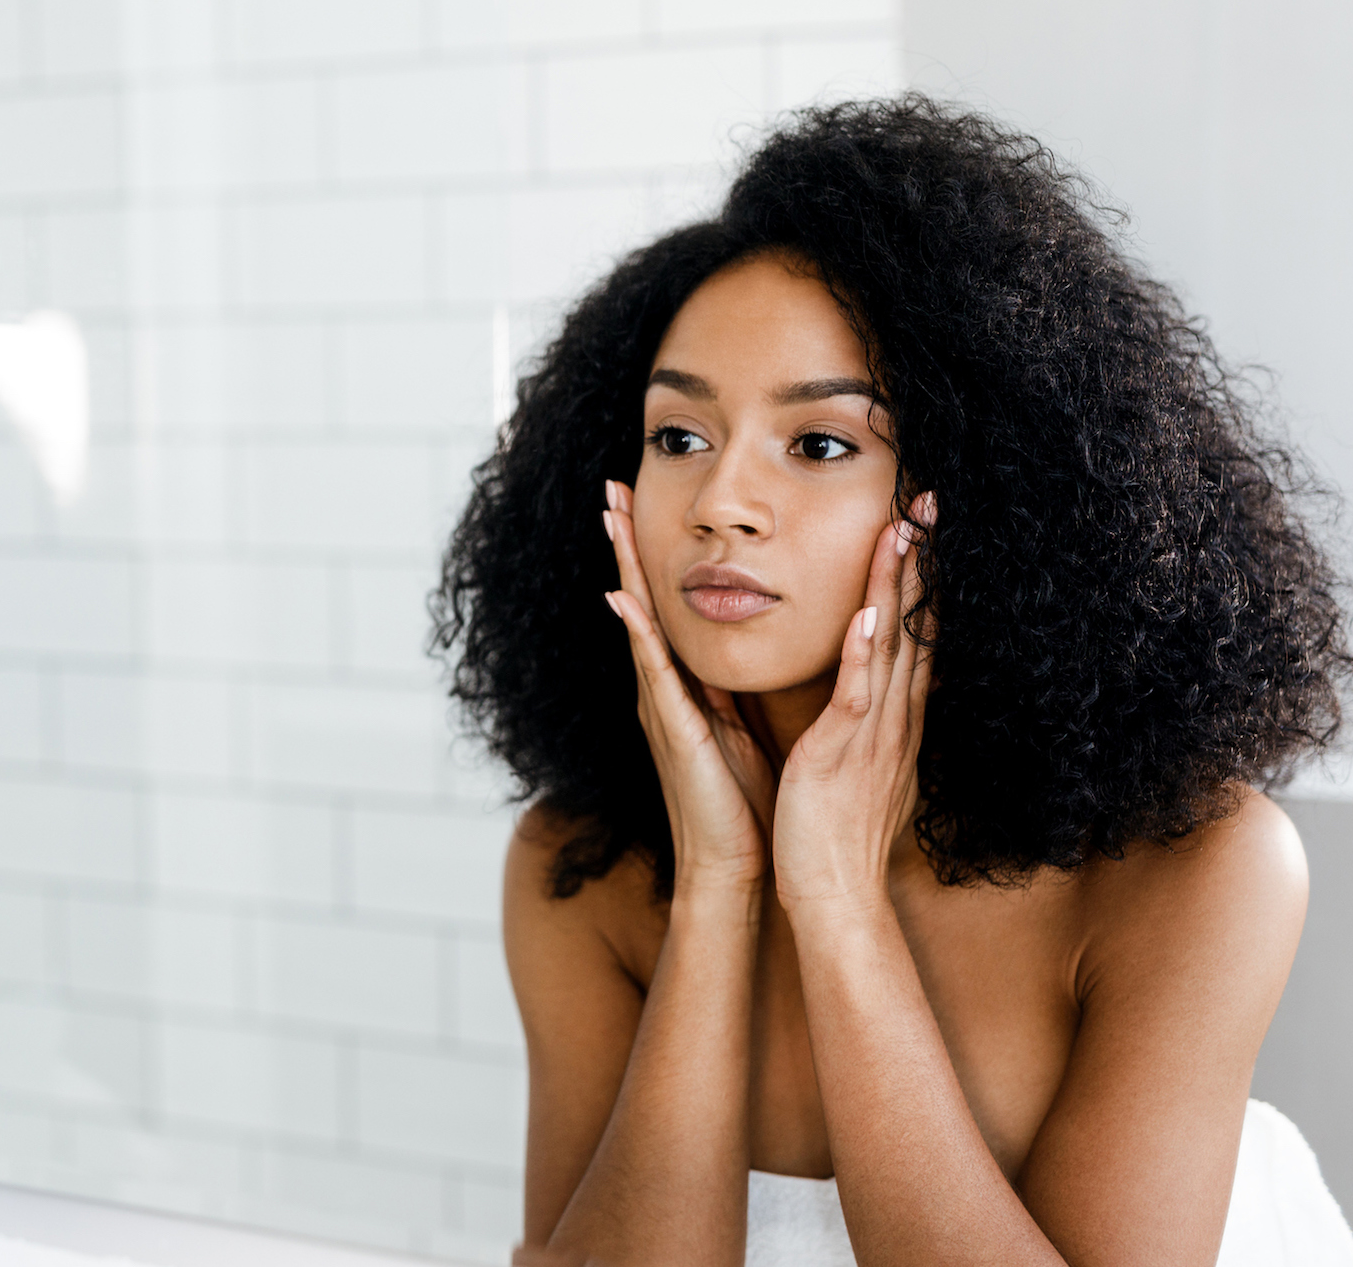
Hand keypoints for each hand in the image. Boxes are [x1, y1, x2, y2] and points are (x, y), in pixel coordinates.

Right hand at [603, 479, 772, 894]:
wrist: (731, 866)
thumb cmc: (742, 803)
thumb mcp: (740, 727)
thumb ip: (731, 687)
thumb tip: (742, 646)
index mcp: (683, 686)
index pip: (664, 607)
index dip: (650, 555)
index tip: (640, 502)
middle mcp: (663, 689)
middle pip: (639, 601)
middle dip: (625, 544)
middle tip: (609, 487)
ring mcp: (661, 707)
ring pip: (639, 623)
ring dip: (624, 570)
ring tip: (609, 519)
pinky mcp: (674, 730)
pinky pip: (653, 672)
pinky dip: (638, 635)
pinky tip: (622, 600)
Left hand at [772, 493, 936, 919]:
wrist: (833, 894)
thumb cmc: (835, 832)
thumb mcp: (857, 763)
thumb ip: (861, 721)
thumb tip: (866, 689)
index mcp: (891, 717)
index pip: (911, 633)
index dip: (920, 577)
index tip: (922, 525)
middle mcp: (892, 717)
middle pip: (912, 625)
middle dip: (920, 561)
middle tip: (928, 501)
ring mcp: (873, 733)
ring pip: (890, 645)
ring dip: (896, 586)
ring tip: (905, 530)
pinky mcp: (843, 753)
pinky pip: (857, 695)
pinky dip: (864, 653)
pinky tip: (868, 613)